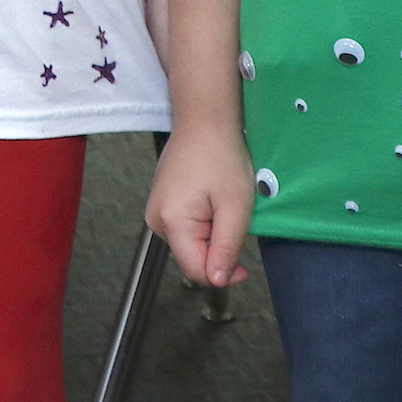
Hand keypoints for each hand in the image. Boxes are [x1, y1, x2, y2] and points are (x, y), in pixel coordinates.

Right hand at [146, 122, 255, 289]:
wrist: (204, 120)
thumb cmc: (222, 157)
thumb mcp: (235, 206)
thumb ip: (226, 247)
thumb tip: (219, 281)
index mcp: (172, 222)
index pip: (196, 270)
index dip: (224, 275)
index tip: (246, 267)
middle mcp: (156, 220)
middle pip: (191, 258)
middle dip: (217, 251)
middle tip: (235, 222)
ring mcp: (155, 211)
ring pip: (189, 245)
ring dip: (211, 237)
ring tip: (223, 206)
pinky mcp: (160, 203)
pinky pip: (184, 229)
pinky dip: (202, 225)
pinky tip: (211, 200)